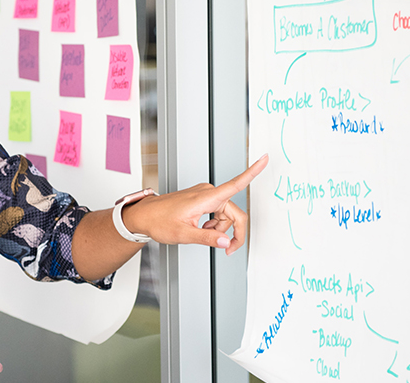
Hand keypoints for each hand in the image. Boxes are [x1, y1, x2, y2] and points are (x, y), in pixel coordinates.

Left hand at [123, 154, 267, 254]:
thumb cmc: (159, 221)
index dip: (253, 172)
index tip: (265, 159)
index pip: (235, 183)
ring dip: (220, 229)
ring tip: (203, 235)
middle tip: (228, 250)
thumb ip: (208, 238)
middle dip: (233, 232)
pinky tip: (202, 229)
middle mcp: (208, 192)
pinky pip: (217, 213)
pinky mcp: (201, 199)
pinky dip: (214, 224)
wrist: (144, 216)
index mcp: (206, 197)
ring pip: (226, 215)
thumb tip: (227, 242)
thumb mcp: (184, 234)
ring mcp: (205, 195)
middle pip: (234, 213)